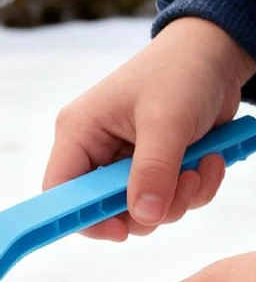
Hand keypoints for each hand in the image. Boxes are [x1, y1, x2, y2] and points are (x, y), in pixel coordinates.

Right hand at [44, 17, 255, 240]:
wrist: (219, 51)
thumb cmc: (182, 69)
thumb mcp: (167, 120)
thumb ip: (153, 171)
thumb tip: (145, 216)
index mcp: (79, 134)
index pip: (61, 192)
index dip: (84, 218)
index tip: (121, 230)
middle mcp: (95, 152)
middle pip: (104, 210)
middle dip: (148, 207)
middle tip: (181, 185)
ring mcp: (123, 164)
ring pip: (139, 212)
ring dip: (178, 199)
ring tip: (202, 164)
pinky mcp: (151, 169)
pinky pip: (165, 202)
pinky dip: (192, 190)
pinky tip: (208, 161)